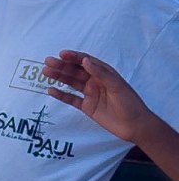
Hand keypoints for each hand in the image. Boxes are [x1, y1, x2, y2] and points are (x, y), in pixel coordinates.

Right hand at [42, 51, 165, 150]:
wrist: (135, 126)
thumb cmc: (130, 103)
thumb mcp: (117, 86)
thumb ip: (101, 73)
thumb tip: (85, 61)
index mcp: (104, 74)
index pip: (87, 62)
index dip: (74, 57)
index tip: (62, 54)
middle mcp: (96, 82)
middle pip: (76, 71)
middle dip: (62, 66)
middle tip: (48, 62)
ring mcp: (91, 94)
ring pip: (71, 83)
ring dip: (59, 77)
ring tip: (46, 72)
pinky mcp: (87, 107)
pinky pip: (71, 99)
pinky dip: (61, 95)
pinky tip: (51, 90)